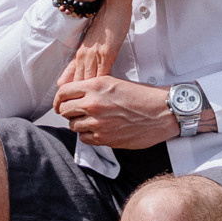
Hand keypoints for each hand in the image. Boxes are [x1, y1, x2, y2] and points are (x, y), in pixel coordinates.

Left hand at [55, 76, 217, 152]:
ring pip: (73, 125)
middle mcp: (93, 103)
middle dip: (68, 111)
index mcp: (95, 86)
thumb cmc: (142, 96)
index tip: (61, 103)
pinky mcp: (105, 138)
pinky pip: (84, 138)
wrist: (162, 113)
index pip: (63, 92)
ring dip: (79, 124)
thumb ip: (93, 88)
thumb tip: (76, 95)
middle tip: (75, 112)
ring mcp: (98, 122)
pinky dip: (87, 135)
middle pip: (65, 110)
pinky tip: (97, 130)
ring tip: (91, 121)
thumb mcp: (114, 82)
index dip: (59, 99)